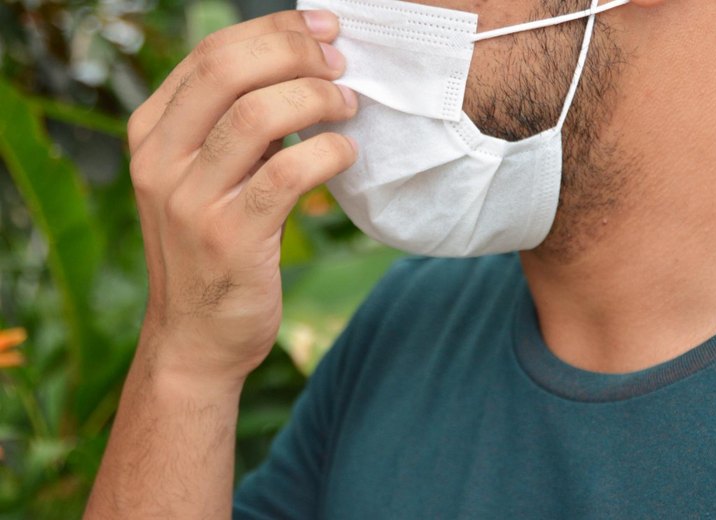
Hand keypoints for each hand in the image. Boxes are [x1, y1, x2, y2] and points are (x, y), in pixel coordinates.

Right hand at [127, 10, 357, 383]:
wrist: (196, 338)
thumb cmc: (213, 250)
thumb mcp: (204, 179)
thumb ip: (233, 129)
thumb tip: (300, 73)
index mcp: (152, 133)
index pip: (211, 54)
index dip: (274, 29)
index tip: (324, 29)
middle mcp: (160, 160)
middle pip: (228, 70)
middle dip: (296, 52)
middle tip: (341, 63)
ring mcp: (190, 200)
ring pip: (256, 115)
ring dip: (316, 99)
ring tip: (349, 107)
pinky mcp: (229, 237)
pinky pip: (285, 174)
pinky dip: (327, 152)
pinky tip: (346, 152)